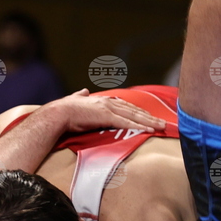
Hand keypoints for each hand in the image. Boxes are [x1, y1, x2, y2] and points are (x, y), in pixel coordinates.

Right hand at [41, 89, 166, 133]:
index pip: (126, 106)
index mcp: (103, 101)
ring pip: (134, 116)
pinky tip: (149, 130)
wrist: (57, 113)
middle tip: (163, 123)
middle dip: (150, 117)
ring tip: (161, 127)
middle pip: (134, 110)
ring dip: (149, 122)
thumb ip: (81, 95)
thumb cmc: (64, 109)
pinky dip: (138, 126)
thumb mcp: (75, 100)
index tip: (150, 117)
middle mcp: (109, 102)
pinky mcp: (106, 117)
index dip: (139, 112)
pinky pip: (126, 123)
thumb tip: (83, 90)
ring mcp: (108, 109)